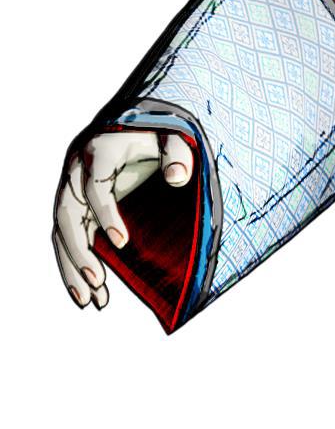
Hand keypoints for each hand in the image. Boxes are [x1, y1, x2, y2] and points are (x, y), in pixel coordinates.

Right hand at [53, 127, 195, 312]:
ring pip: (61, 232)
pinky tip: (92, 295)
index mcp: (99, 150)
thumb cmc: (158, 133)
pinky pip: (68, 238)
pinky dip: (75, 266)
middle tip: (97, 280)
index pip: (94, 186)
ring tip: (90, 301)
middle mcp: (77, 170)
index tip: (121, 243)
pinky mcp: (77, 206)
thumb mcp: (175, 135)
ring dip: (71, 267)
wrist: (141, 127)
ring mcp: (73, 190)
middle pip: (66, 213)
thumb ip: (178, 152)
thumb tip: (177, 176)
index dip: (105, 214)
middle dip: (79, 250)